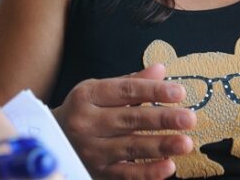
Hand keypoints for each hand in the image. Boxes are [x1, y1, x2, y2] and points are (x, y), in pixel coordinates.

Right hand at [53, 63, 196, 179]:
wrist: (50, 139)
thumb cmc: (83, 110)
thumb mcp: (99, 89)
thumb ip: (131, 82)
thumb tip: (160, 69)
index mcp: (88, 95)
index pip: (125, 91)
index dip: (153, 91)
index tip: (179, 92)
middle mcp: (87, 123)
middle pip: (130, 119)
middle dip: (162, 119)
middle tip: (189, 118)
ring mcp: (91, 150)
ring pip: (130, 147)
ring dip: (160, 145)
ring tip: (185, 143)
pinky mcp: (97, 172)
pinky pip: (126, 174)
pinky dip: (148, 172)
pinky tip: (168, 167)